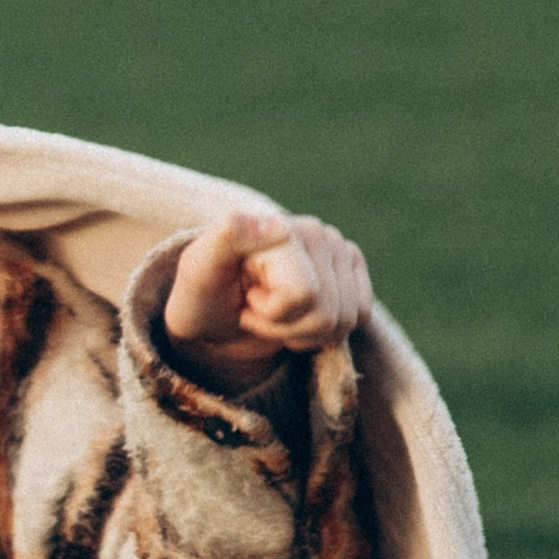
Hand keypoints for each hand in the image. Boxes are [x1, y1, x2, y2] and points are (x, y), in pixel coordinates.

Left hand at [163, 210, 371, 395]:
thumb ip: (226, 238)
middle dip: (287, 328)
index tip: (245, 300)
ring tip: (274, 314)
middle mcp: (315, 231)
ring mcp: (337, 247)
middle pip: (327, 314)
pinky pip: (360, 315)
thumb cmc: (203, 294)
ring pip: (345, 320)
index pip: (303, 295)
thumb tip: (278, 226)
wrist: (214, 313)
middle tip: (257, 310)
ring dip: (305, 333)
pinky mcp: (351, 266)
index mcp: (281, 228)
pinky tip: (298, 314)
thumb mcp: (199, 270)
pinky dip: (328, 331)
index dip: (271, 315)